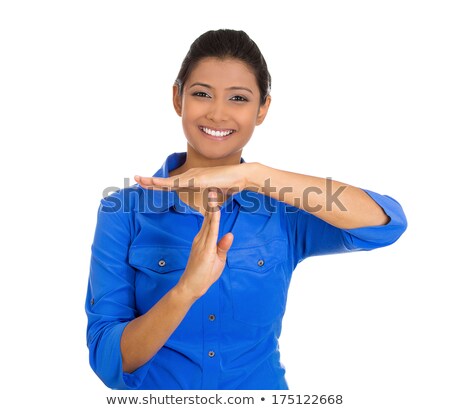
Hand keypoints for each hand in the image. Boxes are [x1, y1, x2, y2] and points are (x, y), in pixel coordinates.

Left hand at [134, 163, 252, 194]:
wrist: (239, 177)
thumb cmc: (229, 186)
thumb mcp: (213, 198)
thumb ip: (207, 203)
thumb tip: (206, 210)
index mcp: (192, 181)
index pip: (171, 184)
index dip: (158, 185)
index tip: (146, 185)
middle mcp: (189, 176)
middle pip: (165, 181)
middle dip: (150, 180)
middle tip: (136, 178)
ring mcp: (192, 176)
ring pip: (167, 180)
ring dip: (152, 180)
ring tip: (139, 179)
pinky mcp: (195, 178)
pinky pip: (176, 182)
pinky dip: (163, 182)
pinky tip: (154, 183)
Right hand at [176, 190, 233, 299]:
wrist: (191, 287)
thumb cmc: (203, 275)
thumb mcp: (218, 259)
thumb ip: (223, 246)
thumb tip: (230, 234)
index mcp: (203, 239)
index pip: (209, 220)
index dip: (213, 207)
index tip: (216, 194)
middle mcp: (200, 238)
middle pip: (208, 216)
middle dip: (211, 201)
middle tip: (214, 184)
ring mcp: (201, 242)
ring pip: (208, 221)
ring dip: (212, 206)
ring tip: (213, 191)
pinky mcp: (204, 249)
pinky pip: (210, 232)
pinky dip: (213, 220)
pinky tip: (215, 210)